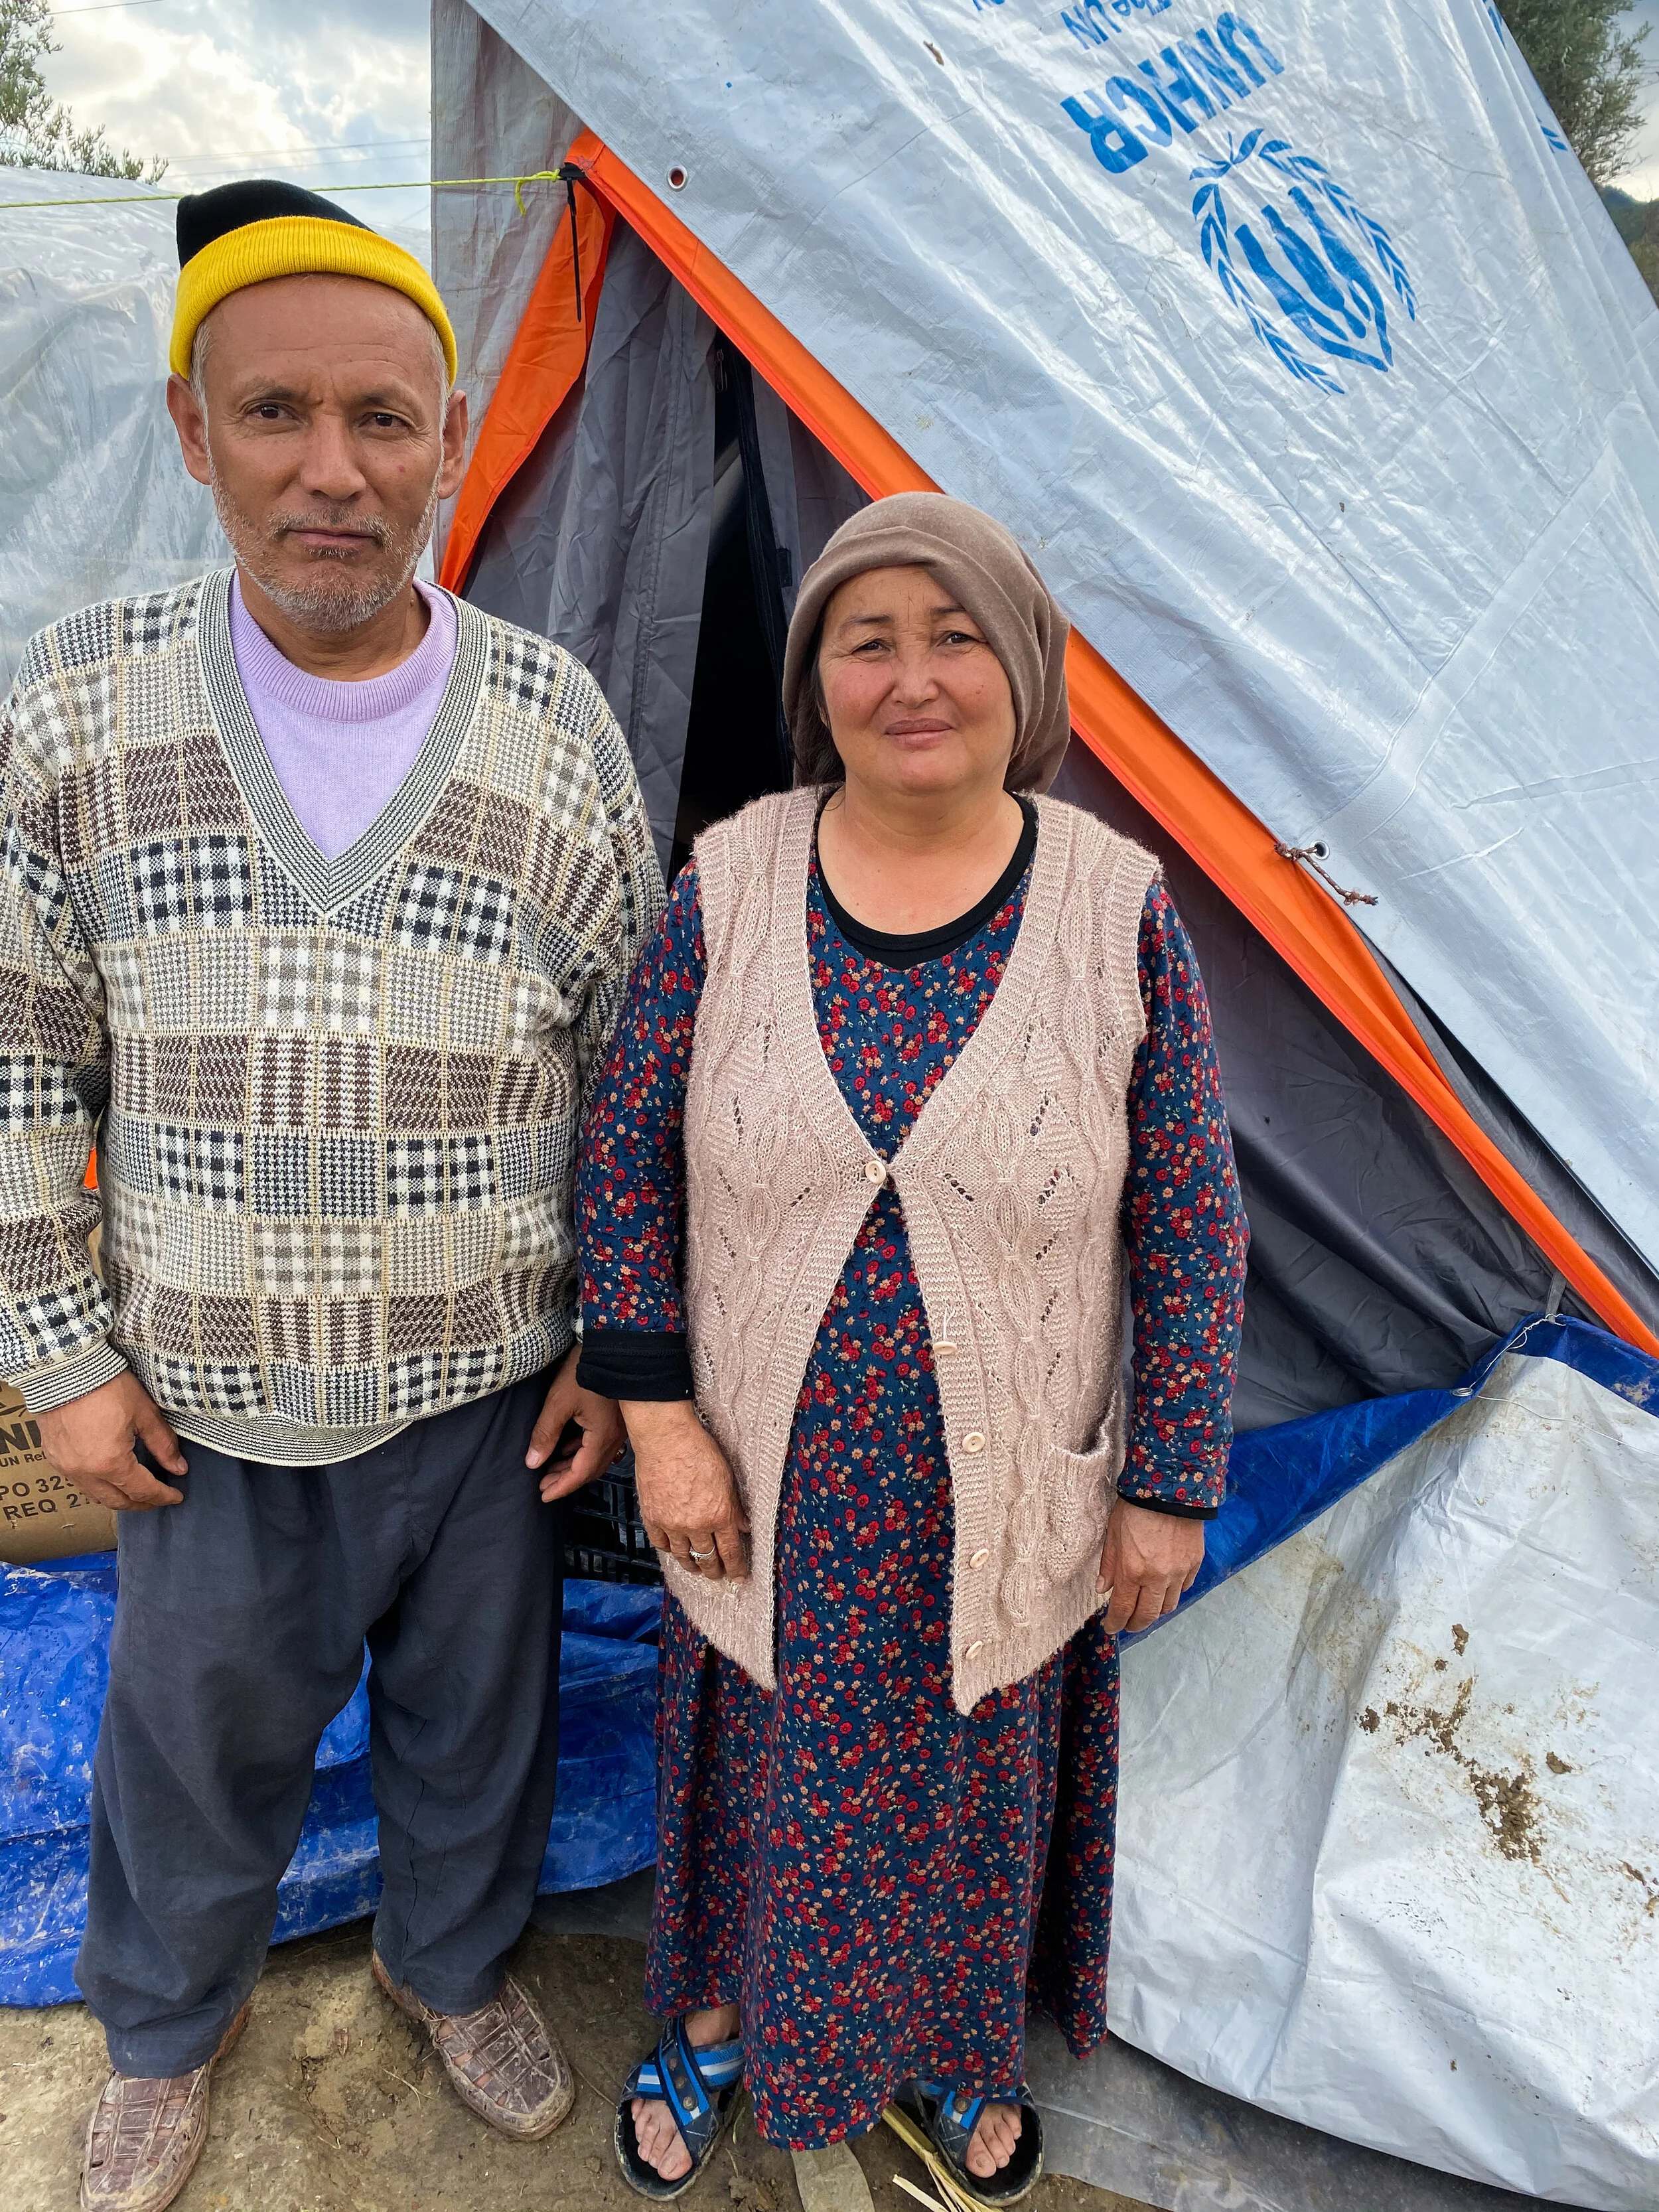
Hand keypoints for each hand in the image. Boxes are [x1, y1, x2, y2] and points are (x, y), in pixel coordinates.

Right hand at [36, 1373, 186, 1511]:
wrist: (64, 1367)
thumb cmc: (107, 1385)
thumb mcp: (144, 1413)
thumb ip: (163, 1444)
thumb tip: (179, 1468)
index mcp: (110, 1463)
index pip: (142, 1491)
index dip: (162, 1496)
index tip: (176, 1496)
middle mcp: (84, 1472)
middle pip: (117, 1501)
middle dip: (141, 1503)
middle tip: (159, 1499)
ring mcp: (65, 1467)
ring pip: (96, 1495)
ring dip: (118, 1497)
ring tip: (137, 1491)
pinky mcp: (54, 1457)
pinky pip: (79, 1482)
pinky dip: (98, 1486)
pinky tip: (110, 1477)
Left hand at [527, 1345, 626, 1500]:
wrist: (611, 1343)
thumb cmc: (583, 1370)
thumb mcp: (558, 1402)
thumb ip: (545, 1434)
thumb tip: (532, 1463)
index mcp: (602, 1436)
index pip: (581, 1473)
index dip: (561, 1487)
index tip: (543, 1496)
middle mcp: (615, 1436)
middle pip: (590, 1469)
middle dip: (566, 1479)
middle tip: (543, 1485)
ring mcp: (618, 1427)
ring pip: (595, 1457)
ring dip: (572, 1465)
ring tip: (550, 1469)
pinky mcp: (616, 1417)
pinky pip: (599, 1444)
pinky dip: (580, 1451)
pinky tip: (566, 1448)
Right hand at [625, 1399, 747, 1580]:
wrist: (667, 1438)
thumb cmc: (700, 1450)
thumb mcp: (728, 1477)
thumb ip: (736, 1506)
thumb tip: (744, 1526)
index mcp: (720, 1514)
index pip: (731, 1551)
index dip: (736, 1568)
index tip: (739, 1578)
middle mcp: (696, 1525)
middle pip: (707, 1558)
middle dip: (715, 1570)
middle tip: (718, 1576)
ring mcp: (672, 1524)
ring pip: (683, 1555)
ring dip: (692, 1565)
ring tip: (697, 1569)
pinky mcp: (652, 1517)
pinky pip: (661, 1543)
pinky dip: (669, 1550)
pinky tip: (674, 1550)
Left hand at [1097, 1496, 1203, 1632]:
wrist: (1169, 1488)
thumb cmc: (1135, 1508)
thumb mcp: (1113, 1534)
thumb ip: (1109, 1565)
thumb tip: (1103, 1589)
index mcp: (1133, 1571)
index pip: (1123, 1609)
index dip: (1116, 1623)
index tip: (1111, 1627)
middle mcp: (1158, 1577)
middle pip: (1148, 1615)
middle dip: (1136, 1624)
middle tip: (1128, 1624)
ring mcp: (1179, 1572)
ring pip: (1169, 1605)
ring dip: (1155, 1611)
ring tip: (1146, 1608)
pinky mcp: (1194, 1563)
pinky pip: (1184, 1588)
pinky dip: (1173, 1592)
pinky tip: (1164, 1587)